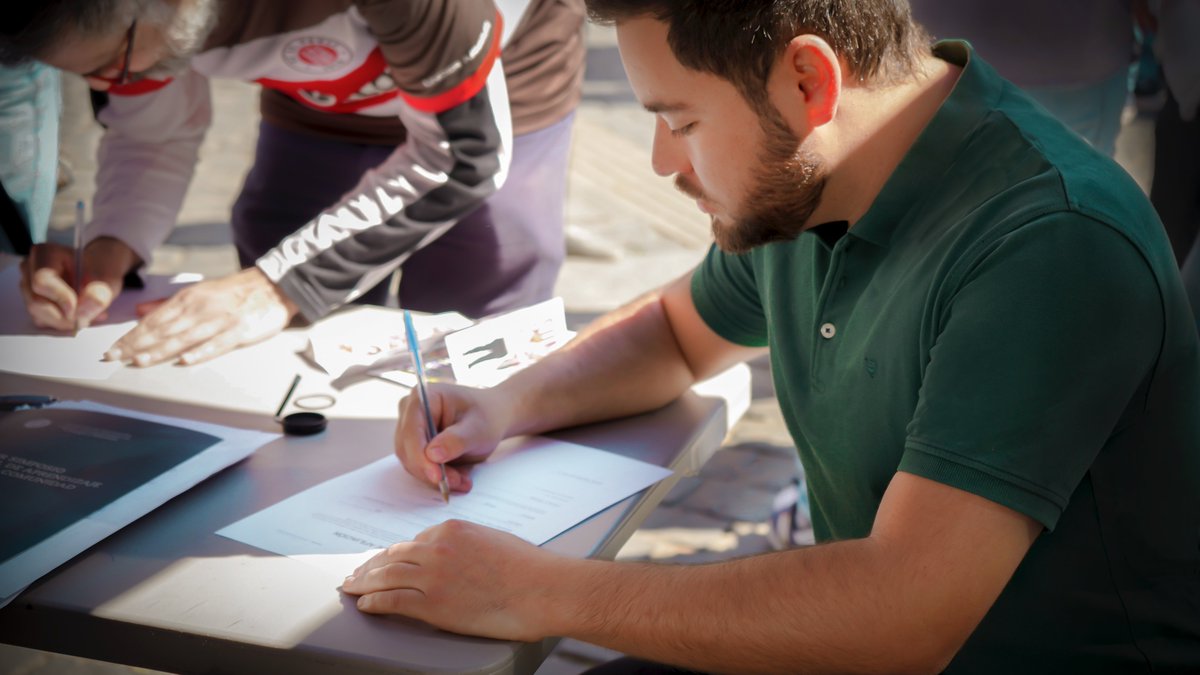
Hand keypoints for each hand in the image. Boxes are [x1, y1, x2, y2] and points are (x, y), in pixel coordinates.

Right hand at [19, 237, 136, 330]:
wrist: (99, 272)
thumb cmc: (101, 271)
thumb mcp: (108, 279)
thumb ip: (98, 294)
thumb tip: (81, 314)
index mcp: (45, 254)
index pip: (41, 281)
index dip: (61, 299)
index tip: (81, 307)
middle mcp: (30, 268)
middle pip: (37, 302)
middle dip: (65, 315)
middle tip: (89, 315)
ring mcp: (27, 285)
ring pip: (38, 314)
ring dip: (66, 321)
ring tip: (88, 313)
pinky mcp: (31, 301)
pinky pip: (41, 321)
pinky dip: (62, 323)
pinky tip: (79, 314)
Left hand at [104, 267, 297, 365]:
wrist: (272, 285)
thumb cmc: (234, 292)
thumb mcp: (199, 292)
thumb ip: (169, 304)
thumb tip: (141, 311)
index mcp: (188, 298)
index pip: (153, 320)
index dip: (131, 336)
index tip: (112, 349)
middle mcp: (200, 308)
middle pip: (163, 330)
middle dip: (136, 345)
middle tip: (114, 358)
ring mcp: (220, 320)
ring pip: (185, 337)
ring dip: (160, 350)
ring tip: (139, 361)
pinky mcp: (240, 331)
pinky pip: (217, 344)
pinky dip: (201, 352)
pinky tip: (185, 361)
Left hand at [341, 519, 564, 640]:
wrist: (543, 589)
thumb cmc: (528, 568)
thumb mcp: (491, 540)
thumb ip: (464, 545)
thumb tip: (453, 558)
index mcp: (451, 529)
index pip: (412, 542)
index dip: (393, 554)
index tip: (384, 560)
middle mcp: (436, 548)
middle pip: (392, 556)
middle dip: (371, 566)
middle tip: (357, 573)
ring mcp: (432, 576)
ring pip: (385, 576)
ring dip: (363, 583)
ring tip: (352, 588)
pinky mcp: (432, 603)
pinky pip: (391, 600)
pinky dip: (373, 602)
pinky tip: (365, 604)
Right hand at [395, 384, 513, 493]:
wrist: (492, 417)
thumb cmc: (486, 415)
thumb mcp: (477, 428)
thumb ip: (455, 440)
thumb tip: (431, 455)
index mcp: (423, 397)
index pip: (412, 430)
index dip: (420, 456)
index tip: (436, 475)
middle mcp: (411, 412)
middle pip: (407, 449)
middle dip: (431, 470)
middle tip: (457, 482)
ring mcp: (411, 430)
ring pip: (412, 462)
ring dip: (436, 477)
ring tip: (462, 480)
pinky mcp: (416, 446)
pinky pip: (420, 468)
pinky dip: (439, 476)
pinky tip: (458, 477)